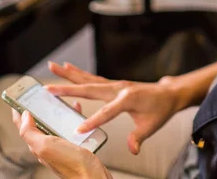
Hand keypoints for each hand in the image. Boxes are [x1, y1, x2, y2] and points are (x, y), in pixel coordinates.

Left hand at [12, 107, 110, 178]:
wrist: (92, 176)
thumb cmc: (72, 164)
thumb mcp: (46, 146)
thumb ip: (31, 133)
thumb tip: (24, 116)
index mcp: (38, 145)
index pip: (23, 127)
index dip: (19, 112)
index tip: (19, 99)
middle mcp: (47, 146)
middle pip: (38, 125)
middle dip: (37, 110)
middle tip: (39, 96)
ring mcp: (60, 146)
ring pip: (54, 125)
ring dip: (55, 112)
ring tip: (59, 101)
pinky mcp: (73, 146)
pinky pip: (68, 128)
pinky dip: (71, 118)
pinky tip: (77, 113)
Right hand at [46, 62, 180, 154]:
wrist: (167, 94)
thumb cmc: (160, 110)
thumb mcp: (151, 126)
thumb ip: (138, 137)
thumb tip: (132, 150)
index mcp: (128, 99)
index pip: (107, 112)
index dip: (93, 121)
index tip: (78, 130)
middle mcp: (119, 88)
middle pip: (90, 88)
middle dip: (68, 88)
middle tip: (48, 87)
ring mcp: (115, 84)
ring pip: (88, 79)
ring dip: (69, 74)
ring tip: (53, 66)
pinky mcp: (112, 84)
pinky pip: (92, 79)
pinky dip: (79, 74)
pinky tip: (68, 68)